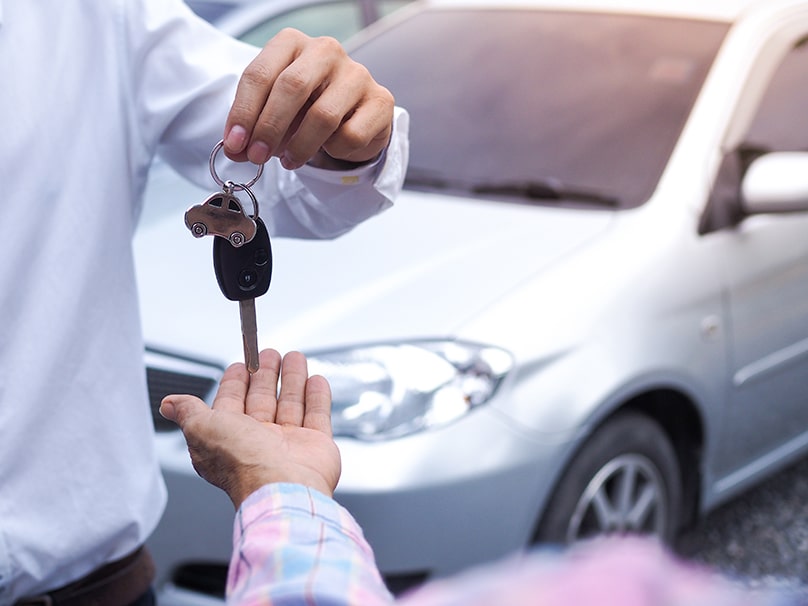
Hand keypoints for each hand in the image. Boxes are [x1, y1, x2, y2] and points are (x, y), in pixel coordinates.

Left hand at [160, 349, 340, 508]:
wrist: (283, 487)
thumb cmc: (243, 464)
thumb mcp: (202, 429)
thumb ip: (189, 412)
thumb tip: (168, 404)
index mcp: (230, 438)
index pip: (232, 403)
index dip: (235, 382)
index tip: (241, 363)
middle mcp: (259, 441)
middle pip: (263, 400)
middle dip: (266, 374)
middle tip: (270, 354)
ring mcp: (289, 443)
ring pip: (291, 404)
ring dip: (292, 379)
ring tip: (295, 357)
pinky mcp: (315, 445)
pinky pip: (317, 415)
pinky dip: (317, 396)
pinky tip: (315, 379)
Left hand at [222, 28, 394, 169]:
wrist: (353, 115)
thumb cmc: (308, 108)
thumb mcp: (275, 111)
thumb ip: (253, 127)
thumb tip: (235, 150)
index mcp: (292, 43)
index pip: (260, 74)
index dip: (244, 113)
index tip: (235, 144)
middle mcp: (325, 51)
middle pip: (292, 88)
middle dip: (269, 128)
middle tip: (258, 156)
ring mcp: (356, 73)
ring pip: (323, 115)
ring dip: (300, 146)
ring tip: (289, 161)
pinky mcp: (380, 100)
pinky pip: (351, 134)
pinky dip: (335, 149)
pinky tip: (330, 147)